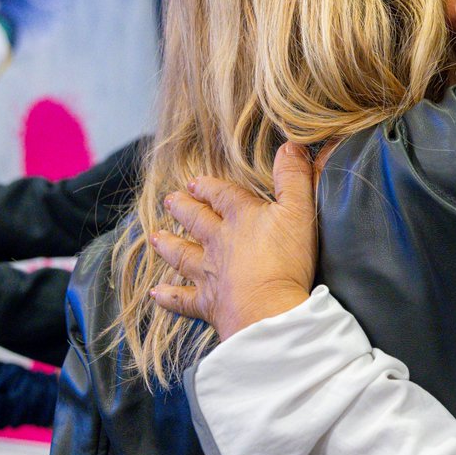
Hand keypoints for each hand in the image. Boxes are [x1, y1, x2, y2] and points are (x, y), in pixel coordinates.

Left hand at [150, 142, 317, 338]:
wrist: (268, 309)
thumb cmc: (286, 259)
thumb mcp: (299, 210)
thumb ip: (293, 177)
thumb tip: (291, 145)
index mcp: (240, 217)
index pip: (221, 195)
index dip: (208, 187)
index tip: (195, 181)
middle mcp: (218, 242)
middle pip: (196, 221)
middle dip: (183, 209)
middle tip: (170, 200)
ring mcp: (210, 273)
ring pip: (182, 255)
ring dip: (169, 245)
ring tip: (155, 237)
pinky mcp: (208, 303)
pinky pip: (183, 299)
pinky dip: (169, 296)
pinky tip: (155, 293)